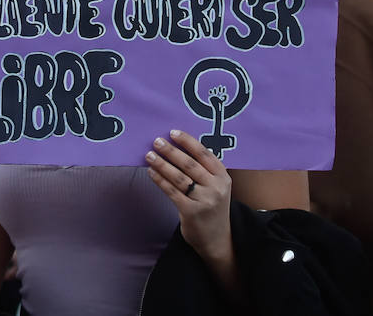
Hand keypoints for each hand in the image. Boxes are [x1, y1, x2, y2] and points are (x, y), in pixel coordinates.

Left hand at [146, 129, 231, 258]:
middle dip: (171, 151)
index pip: (204, 154)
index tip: (173, 132)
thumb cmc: (212, 207)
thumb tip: (177, 148)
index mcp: (223, 177)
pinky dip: (160, 180)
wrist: (217, 239)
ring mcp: (204, 200)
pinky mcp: (191, 212)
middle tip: (157, 141)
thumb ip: (204, 170)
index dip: (188, 141)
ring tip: (149, 155)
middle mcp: (216, 187)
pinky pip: (172, 191)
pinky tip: (151, 172)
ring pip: (179, 177)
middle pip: (190, 164)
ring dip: (162, 164)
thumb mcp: (217, 187)